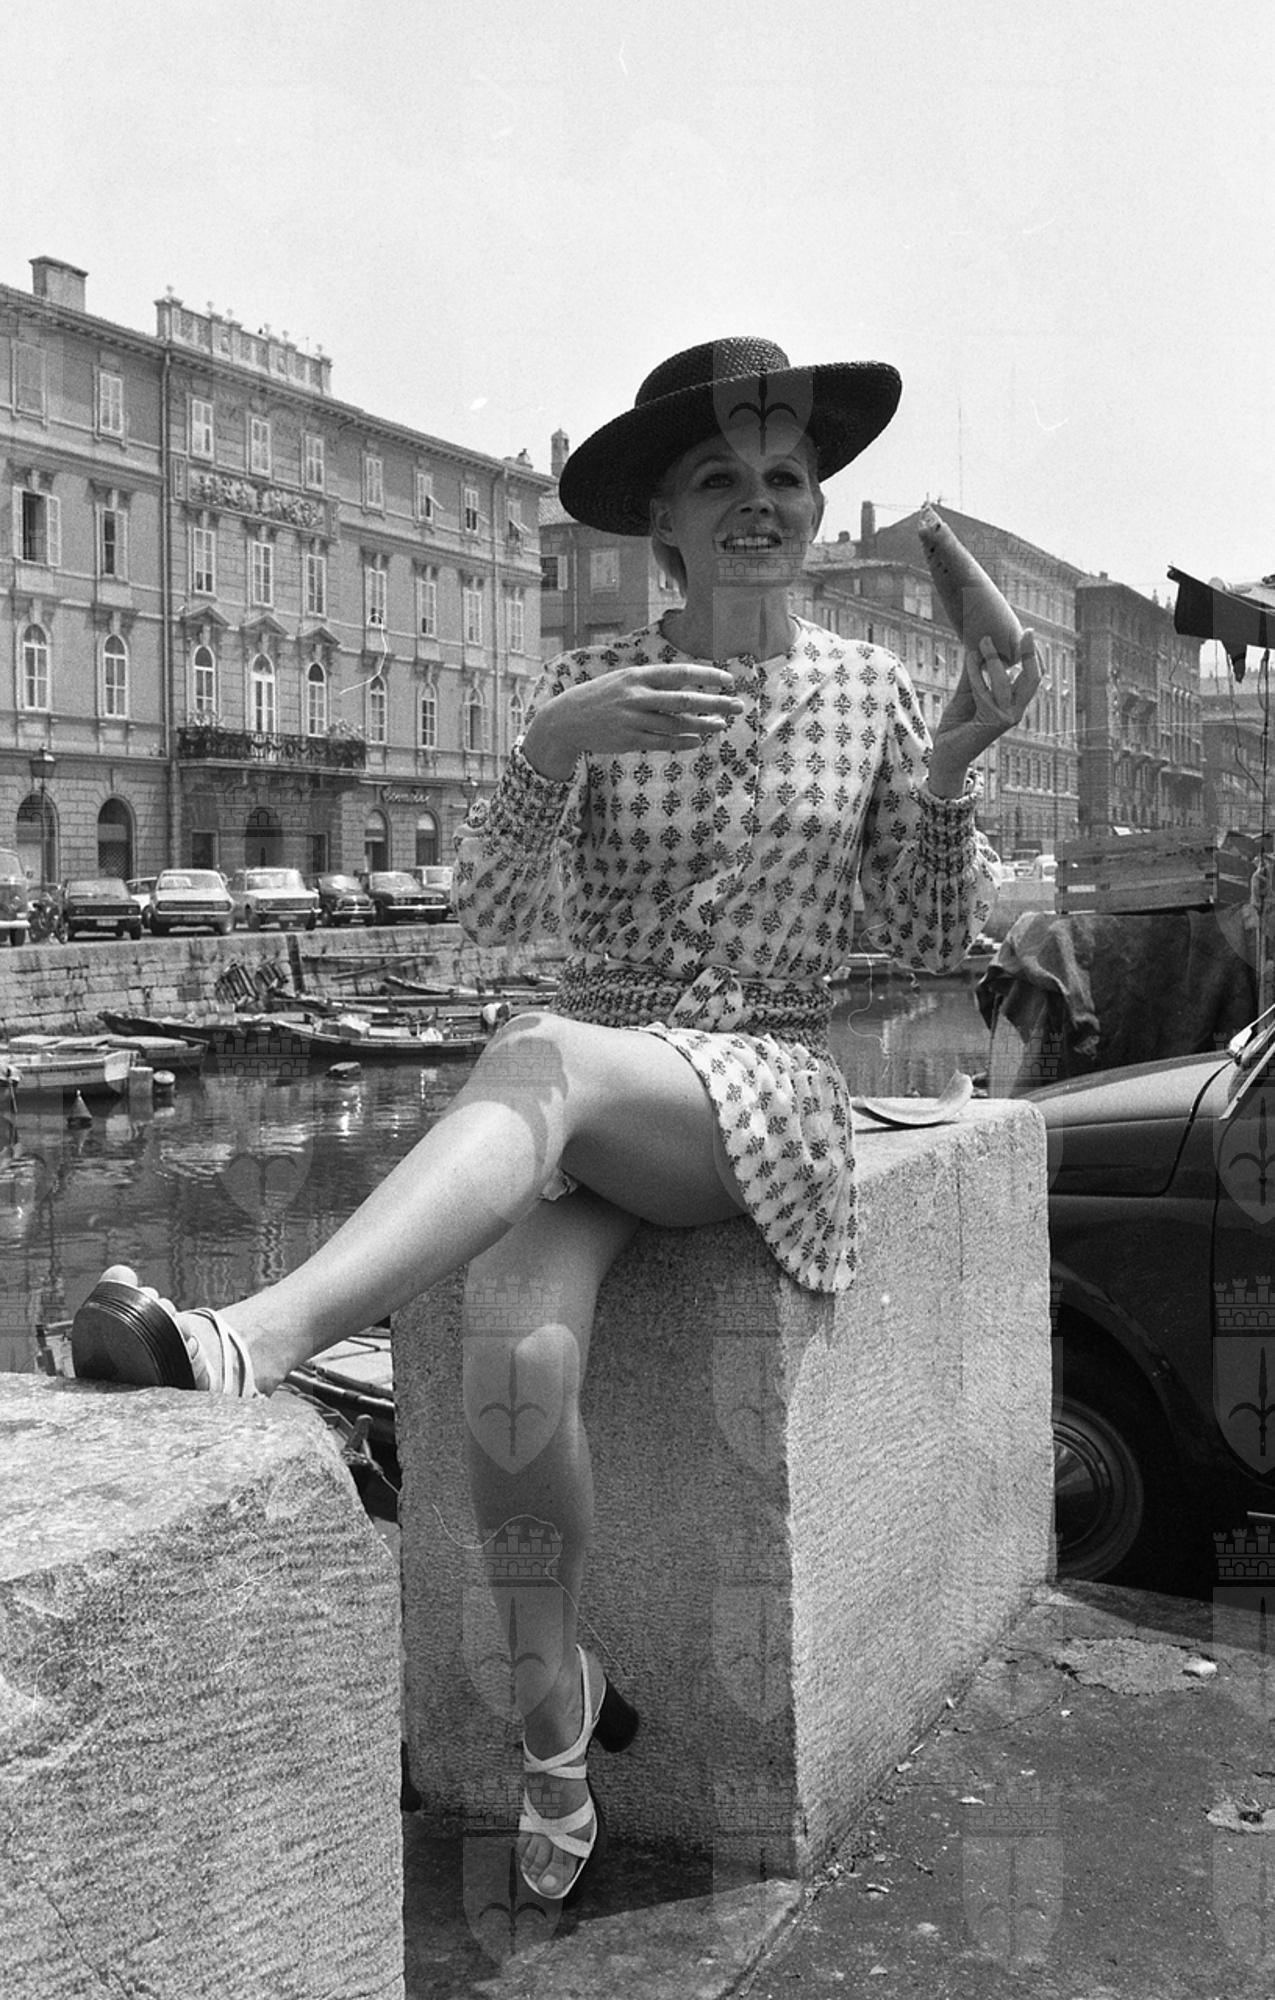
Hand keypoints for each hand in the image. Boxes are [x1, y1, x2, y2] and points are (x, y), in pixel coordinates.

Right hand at [522, 664, 745, 779]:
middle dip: (716, 703)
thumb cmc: (601, 697)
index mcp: (638, 675)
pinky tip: (698, 740)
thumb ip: (653, 681)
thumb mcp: (624, 679)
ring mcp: (633, 719)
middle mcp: (638, 696)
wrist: (566, 719)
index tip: (729, 681)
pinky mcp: (629, 740)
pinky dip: (683, 741)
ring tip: (721, 725)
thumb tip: (688, 684)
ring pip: (678, 724)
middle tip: (738, 706)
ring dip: (703, 725)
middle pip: (686, 700)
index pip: (681, 673)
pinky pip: (663, 742)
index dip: (708, 676)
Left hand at [928, 630, 1041, 795]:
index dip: (1033, 655)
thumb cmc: (958, 724)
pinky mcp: (993, 722)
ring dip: (994, 658)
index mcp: (1014, 703)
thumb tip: (976, 645)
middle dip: (1030, 654)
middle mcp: (1015, 710)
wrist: (947, 753)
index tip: (1028, 633)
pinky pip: (985, 692)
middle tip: (1027, 631)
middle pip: (1032, 678)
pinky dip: (977, 674)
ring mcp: (1007, 717)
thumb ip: (975, 673)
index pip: (1031, 676)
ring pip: (1004, 682)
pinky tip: (971, 658)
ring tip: (983, 639)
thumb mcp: (968, 692)